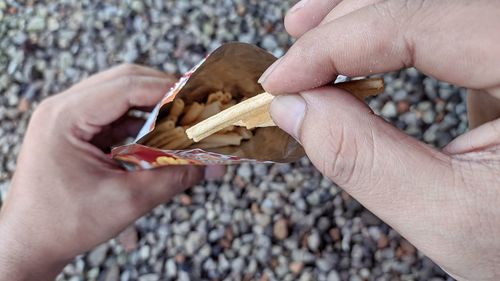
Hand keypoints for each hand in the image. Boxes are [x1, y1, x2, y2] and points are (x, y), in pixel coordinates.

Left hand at [0, 65, 222, 280]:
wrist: (29, 243)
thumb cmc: (65, 224)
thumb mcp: (126, 200)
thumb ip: (172, 178)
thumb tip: (210, 165)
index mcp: (65, 117)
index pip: (126, 86)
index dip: (168, 89)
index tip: (201, 99)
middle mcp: (63, 108)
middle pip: (124, 81)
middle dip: (164, 91)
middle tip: (196, 106)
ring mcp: (67, 117)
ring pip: (121, 94)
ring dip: (153, 104)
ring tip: (184, 119)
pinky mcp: (76, 130)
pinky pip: (115, 113)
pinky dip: (141, 120)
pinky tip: (161, 133)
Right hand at [261, 1, 499, 279]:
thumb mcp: (452, 216)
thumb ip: (366, 160)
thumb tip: (294, 107)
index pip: (418, 21)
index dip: (334, 45)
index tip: (281, 80)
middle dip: (342, 22)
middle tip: (291, 59)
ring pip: (427, 2)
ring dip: (359, 16)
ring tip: (308, 34)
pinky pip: (438, 21)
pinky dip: (386, 31)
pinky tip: (356, 48)